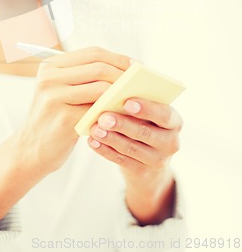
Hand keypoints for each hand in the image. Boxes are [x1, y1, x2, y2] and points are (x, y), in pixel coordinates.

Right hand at [17, 47, 130, 175]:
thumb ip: (84, 78)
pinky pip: (98, 110)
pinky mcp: (63, 118)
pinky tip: (124, 114)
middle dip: (123, 74)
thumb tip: (126, 71)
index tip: (136, 65)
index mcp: (50, 66)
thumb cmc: (54, 118)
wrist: (31, 151)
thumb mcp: (61, 91)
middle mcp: (49, 77)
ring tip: (135, 97)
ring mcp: (54, 97)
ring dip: (122, 92)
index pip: (92, 53)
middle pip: (98, 66)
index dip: (118, 58)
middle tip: (140, 82)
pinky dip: (114, 110)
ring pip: (101, 87)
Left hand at [88, 97, 182, 224]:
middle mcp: (170, 142)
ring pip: (131, 147)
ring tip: (95, 129)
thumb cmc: (146, 126)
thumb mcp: (151, 116)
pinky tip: (92, 141)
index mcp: (174, 122)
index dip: (146, 109)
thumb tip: (113, 94)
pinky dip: (105, 150)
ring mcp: (157, 160)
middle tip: (103, 117)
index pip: (164, 115)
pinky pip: (121, 160)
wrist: (151, 166)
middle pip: (145, 132)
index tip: (126, 102)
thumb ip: (138, 106)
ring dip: (110, 138)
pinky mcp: (142, 172)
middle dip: (122, 124)